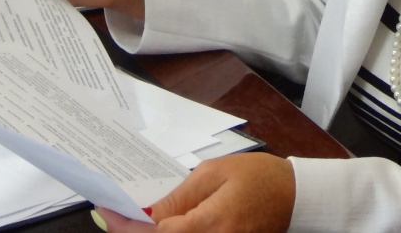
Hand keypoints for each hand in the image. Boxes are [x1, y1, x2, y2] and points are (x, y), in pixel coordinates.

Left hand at [96, 154, 294, 231]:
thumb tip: (145, 214)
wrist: (295, 196)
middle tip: (114, 215)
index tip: (105, 212)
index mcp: (211, 226)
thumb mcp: (213, 174)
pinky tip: (160, 225)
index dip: (126, 226)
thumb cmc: (257, 176)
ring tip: (133, 219)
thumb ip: (178, 198)